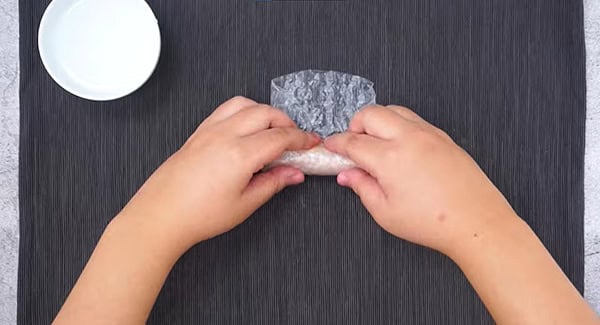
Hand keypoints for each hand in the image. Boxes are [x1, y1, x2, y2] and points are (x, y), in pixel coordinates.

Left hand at [119, 96, 319, 249]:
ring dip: (264, 112)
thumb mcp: (245, 204)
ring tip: (272, 130)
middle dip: (286, 122)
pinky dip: (243, 112)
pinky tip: (246, 129)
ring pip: (245, 104)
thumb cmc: (197, 215)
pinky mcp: (198, 133)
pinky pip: (226, 110)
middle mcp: (225, 135)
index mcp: (240, 154)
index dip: (301, 139)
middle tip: (295, 139)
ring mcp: (209, 130)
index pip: (280, 137)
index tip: (310, 143)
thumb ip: (273, 183)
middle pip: (266, 113)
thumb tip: (293, 173)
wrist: (161, 216)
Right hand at [324, 105, 516, 254]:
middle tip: (353, 145)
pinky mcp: (443, 136)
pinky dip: (399, 125)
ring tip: (376, 145)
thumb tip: (348, 175)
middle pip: (370, 113)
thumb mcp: (385, 212)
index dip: (336, 143)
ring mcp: (428, 134)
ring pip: (393, 110)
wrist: (476, 221)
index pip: (352, 141)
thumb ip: (361, 187)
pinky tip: (399, 147)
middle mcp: (408, 138)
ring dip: (378, 121)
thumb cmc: (434, 222)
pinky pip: (414, 119)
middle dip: (355, 125)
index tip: (331, 147)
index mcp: (389, 158)